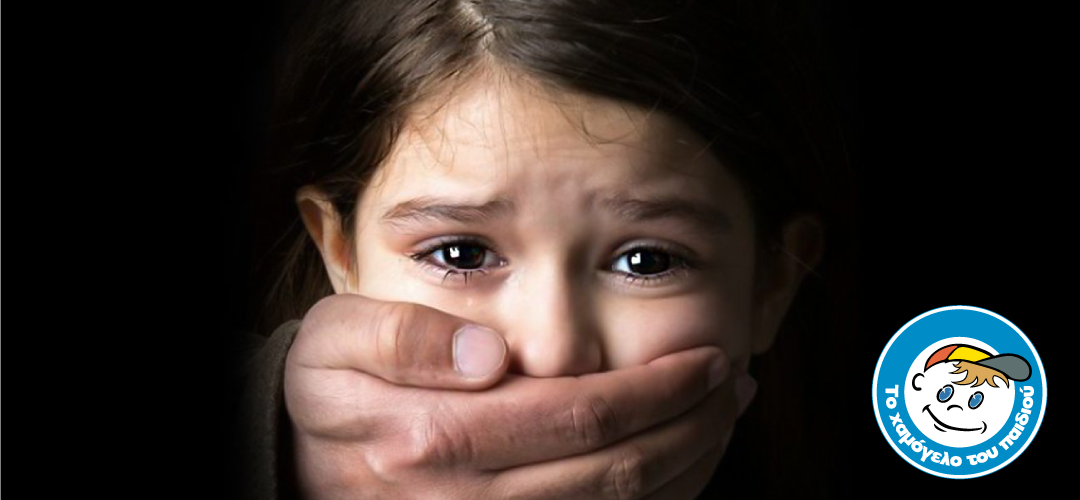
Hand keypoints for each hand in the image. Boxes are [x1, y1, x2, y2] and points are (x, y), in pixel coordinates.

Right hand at [284, 293, 756, 499]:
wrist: (301, 462)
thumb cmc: (330, 393)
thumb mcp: (335, 341)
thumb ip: (404, 338)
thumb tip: (487, 352)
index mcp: (434, 435)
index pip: (576, 415)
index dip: (655, 390)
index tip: (705, 359)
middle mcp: (466, 498)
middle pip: (612, 471)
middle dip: (689, 426)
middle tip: (733, 383)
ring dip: (684, 466)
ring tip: (723, 417)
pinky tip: (680, 465)